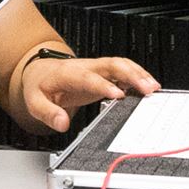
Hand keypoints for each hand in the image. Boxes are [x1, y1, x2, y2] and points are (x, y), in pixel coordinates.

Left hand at [21, 53, 158, 132]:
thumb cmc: (40, 86)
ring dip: (138, 74)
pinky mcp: (103, 72)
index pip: (88, 78)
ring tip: (154, 88)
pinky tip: (147, 87)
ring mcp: (95, 68)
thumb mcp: (34, 102)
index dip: (104, 85)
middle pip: (111, 64)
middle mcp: (85, 67)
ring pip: (120, 64)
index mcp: (68, 74)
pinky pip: (122, 70)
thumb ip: (48, 113)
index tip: (118, 95)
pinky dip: (137, 76)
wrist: (40, 72)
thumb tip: (62, 124)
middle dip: (131, 75)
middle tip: (147, 89)